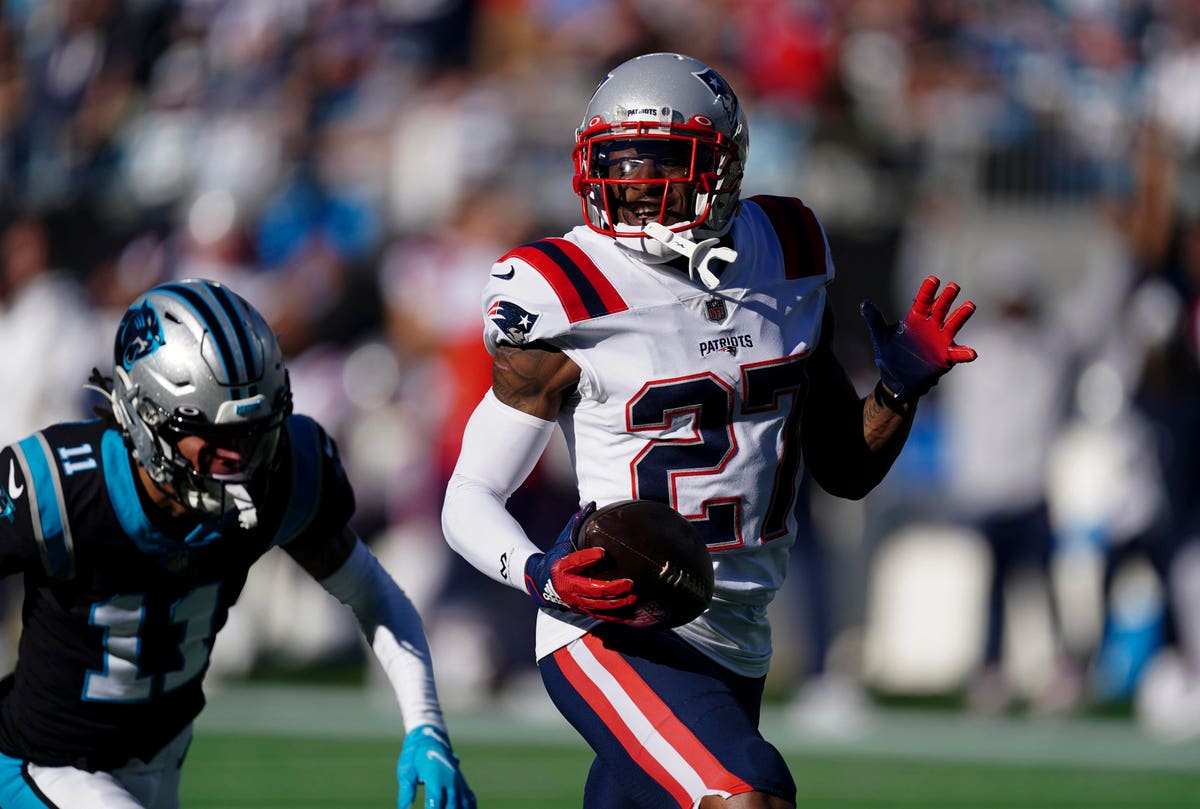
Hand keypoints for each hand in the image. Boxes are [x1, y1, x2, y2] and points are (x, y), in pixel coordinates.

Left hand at [397, 725, 474, 808]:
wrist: (429, 737)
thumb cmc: (413, 756)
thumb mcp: (406, 771)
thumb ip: (406, 792)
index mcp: (436, 777)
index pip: (436, 804)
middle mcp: (450, 780)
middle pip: (452, 807)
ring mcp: (458, 781)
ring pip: (463, 805)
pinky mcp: (461, 782)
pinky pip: (470, 799)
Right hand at [524, 502, 636, 618]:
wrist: (538, 582)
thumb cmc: (556, 556)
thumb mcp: (563, 540)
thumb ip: (577, 523)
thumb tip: (592, 503)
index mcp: (562, 567)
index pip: (576, 562)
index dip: (588, 557)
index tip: (603, 552)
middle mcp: (568, 586)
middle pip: (592, 589)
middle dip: (612, 588)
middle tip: (629, 582)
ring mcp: (575, 601)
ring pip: (598, 605)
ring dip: (617, 602)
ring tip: (633, 596)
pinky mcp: (581, 610)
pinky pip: (600, 616)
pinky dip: (616, 616)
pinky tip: (631, 615)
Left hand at [860, 275, 976, 400]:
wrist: (897, 379)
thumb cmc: (890, 354)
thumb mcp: (880, 337)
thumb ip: (874, 320)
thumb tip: (864, 303)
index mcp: (916, 319)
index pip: (923, 301)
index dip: (928, 291)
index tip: (933, 279)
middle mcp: (931, 326)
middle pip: (940, 309)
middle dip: (946, 298)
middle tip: (953, 286)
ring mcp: (941, 340)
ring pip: (953, 325)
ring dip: (961, 316)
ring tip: (970, 305)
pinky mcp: (946, 356)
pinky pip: (958, 354)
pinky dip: (965, 353)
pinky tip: (971, 353)